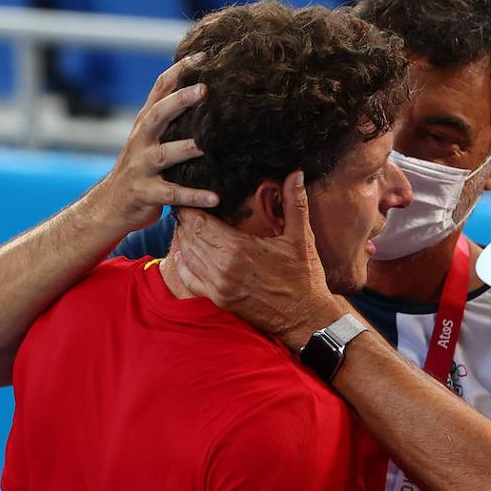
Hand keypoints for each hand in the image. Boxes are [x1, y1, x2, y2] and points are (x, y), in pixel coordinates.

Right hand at [93, 54, 218, 233]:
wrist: (110, 205)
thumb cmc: (141, 169)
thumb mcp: (150, 139)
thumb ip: (170, 119)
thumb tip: (203, 91)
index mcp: (145, 124)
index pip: (160, 89)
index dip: (179, 70)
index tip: (203, 55)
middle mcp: (140, 141)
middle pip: (157, 115)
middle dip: (179, 101)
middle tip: (204, 89)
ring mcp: (141, 167)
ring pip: (164, 155)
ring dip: (186, 149)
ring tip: (208, 146)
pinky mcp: (146, 193)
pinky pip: (172, 194)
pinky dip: (194, 196)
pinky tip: (215, 198)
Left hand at [171, 169, 346, 348]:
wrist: (306, 318)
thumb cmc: (305, 278)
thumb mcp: (302, 238)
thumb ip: (295, 203)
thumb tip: (296, 173)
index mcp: (239, 249)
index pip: (200, 222)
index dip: (192, 207)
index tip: (193, 197)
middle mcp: (223, 268)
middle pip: (190, 237)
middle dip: (187, 221)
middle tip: (188, 207)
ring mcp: (219, 286)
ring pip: (187, 256)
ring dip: (185, 240)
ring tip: (188, 226)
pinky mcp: (219, 300)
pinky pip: (189, 278)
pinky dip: (184, 264)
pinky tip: (186, 253)